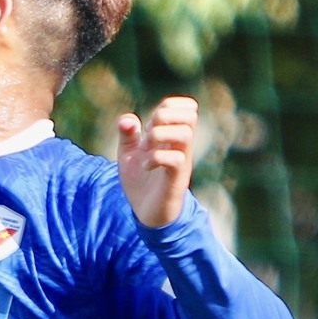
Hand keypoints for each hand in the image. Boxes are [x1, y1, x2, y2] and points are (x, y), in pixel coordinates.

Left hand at [117, 96, 198, 228]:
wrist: (145, 213)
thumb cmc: (140, 182)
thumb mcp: (128, 154)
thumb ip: (127, 135)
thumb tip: (128, 118)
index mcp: (171, 138)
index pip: (184, 108)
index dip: (170, 104)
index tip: (150, 122)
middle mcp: (181, 147)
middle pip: (189, 116)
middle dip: (164, 116)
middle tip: (148, 131)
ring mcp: (181, 162)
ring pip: (185, 134)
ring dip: (158, 136)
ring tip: (145, 149)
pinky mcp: (176, 179)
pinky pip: (176, 159)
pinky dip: (156, 158)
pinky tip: (145, 166)